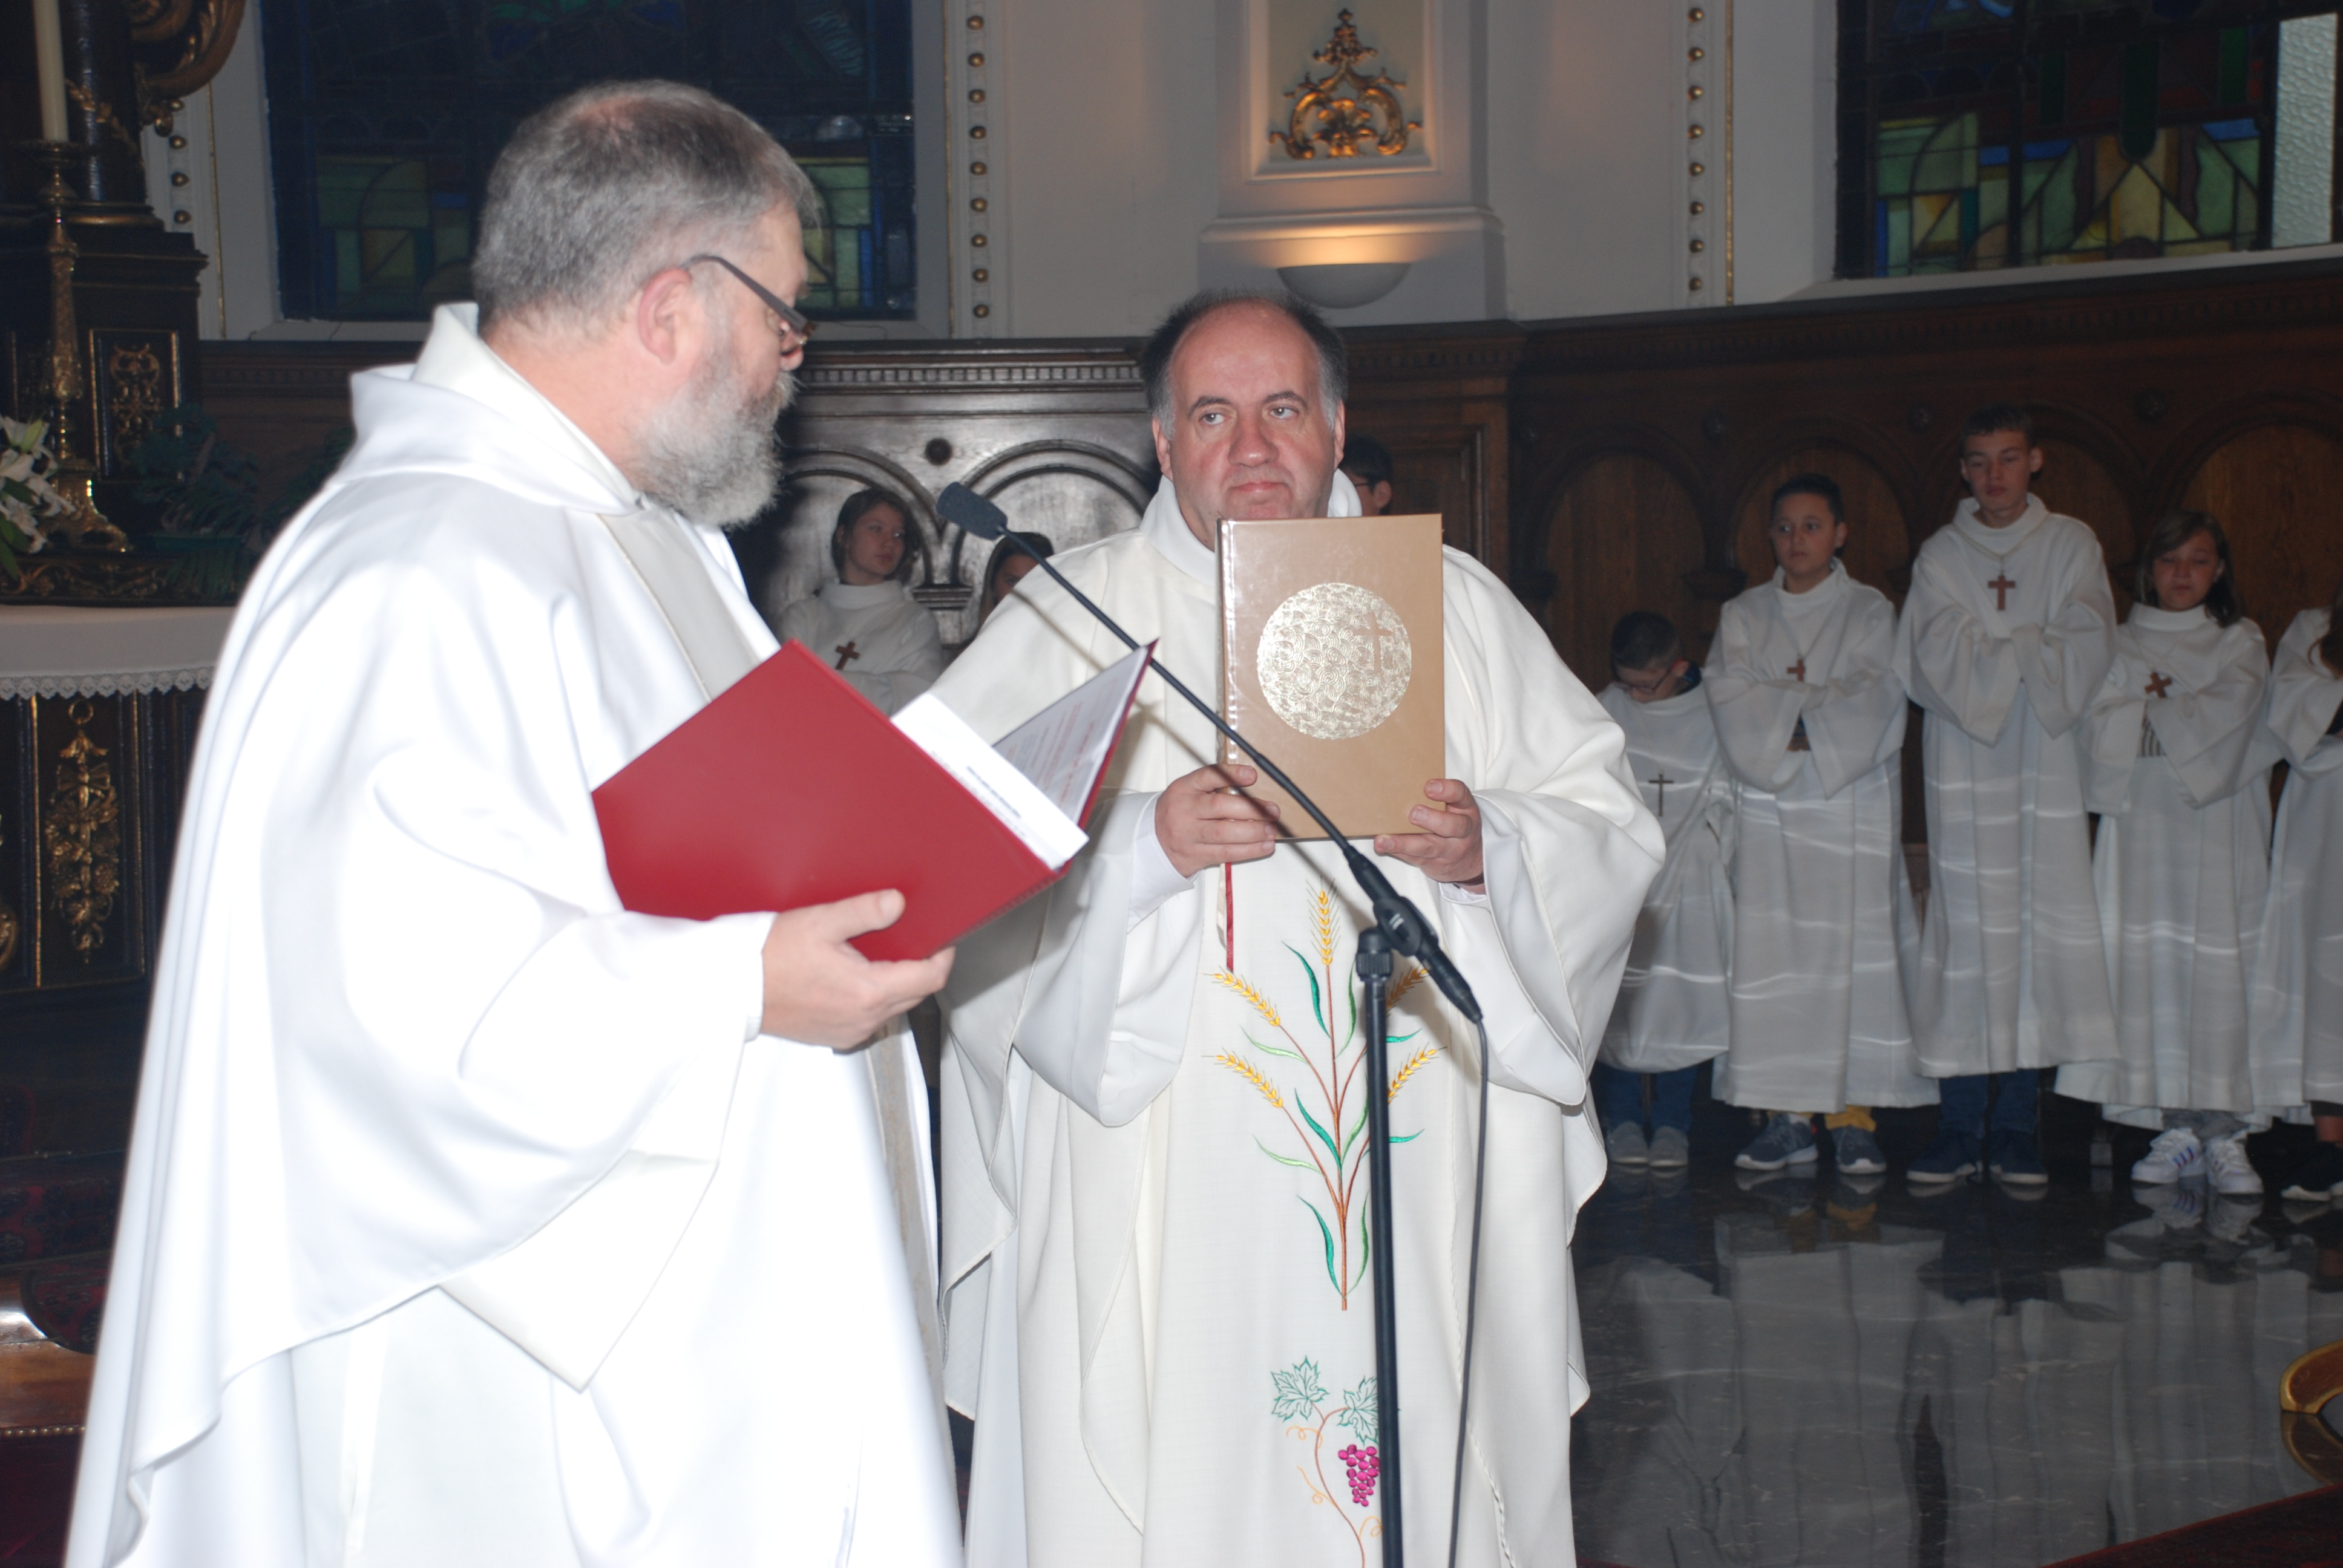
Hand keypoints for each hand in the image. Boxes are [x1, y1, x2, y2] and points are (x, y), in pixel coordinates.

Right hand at [759, 889, 953, 1048]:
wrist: (734, 988)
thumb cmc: (770, 956)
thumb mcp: (820, 921)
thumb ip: (864, 911)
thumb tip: (897, 903)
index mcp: (868, 991)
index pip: (930, 979)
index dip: (942, 956)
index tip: (941, 939)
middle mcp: (864, 1018)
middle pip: (916, 994)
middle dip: (919, 968)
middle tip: (910, 940)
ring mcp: (851, 1031)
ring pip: (894, 1008)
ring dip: (895, 984)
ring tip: (877, 956)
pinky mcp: (836, 1037)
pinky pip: (870, 1019)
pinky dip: (873, 999)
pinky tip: (854, 977)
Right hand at [1156, 763, 1281, 878]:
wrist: (1152, 842)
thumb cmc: (1178, 813)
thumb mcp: (1188, 793)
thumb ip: (1214, 788)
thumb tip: (1253, 790)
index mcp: (1184, 789)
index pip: (1207, 776)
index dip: (1231, 774)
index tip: (1252, 775)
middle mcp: (1184, 810)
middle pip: (1220, 807)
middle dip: (1251, 809)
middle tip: (1272, 811)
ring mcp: (1188, 834)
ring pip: (1224, 833)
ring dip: (1253, 832)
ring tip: (1271, 830)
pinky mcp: (1194, 855)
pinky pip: (1225, 853)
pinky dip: (1249, 850)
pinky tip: (1264, 846)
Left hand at [1375, 778, 1484, 890]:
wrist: (1471, 859)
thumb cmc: (1455, 823)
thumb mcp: (1455, 807)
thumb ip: (1435, 797)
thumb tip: (1401, 780)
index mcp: (1465, 808)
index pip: (1461, 795)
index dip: (1447, 790)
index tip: (1429, 787)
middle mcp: (1462, 830)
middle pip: (1453, 825)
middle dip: (1432, 820)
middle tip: (1414, 814)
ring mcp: (1449, 850)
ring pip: (1429, 847)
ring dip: (1403, 843)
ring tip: (1384, 840)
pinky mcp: (1434, 863)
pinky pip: (1415, 858)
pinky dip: (1397, 851)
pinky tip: (1383, 847)